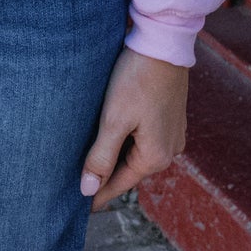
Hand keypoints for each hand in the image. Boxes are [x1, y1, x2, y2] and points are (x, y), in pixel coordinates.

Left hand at [80, 45, 188, 208]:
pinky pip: (146, 138)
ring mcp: (173, 133)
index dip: (97, 195)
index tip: (78, 209)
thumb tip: (88, 190)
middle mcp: (169, 150)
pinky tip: (113, 134)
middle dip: (106, 175)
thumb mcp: (114, 119)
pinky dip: (128, 140)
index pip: (119, 185)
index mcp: (155, 157)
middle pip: (130, 170)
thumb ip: (100, 156)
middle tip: (80, 182)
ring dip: (117, 156)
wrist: (164, 42)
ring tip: (92, 160)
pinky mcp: (171, 116)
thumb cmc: (137, 78)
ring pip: (138, 153)